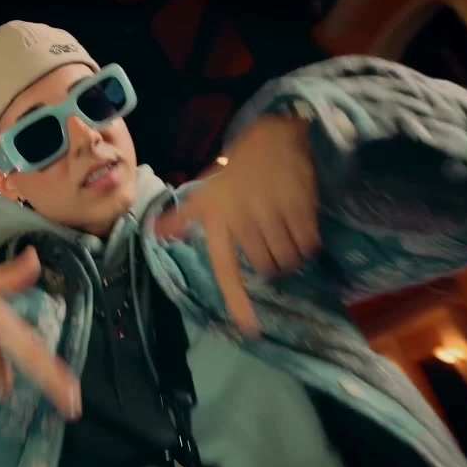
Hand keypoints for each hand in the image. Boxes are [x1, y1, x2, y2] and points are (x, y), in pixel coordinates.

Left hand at [153, 114, 320, 336]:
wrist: (275, 137)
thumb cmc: (238, 169)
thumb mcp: (206, 190)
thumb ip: (186, 217)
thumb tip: (158, 232)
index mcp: (218, 220)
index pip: (227, 269)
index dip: (237, 301)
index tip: (249, 329)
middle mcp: (244, 219)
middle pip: (265, 268)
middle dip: (270, 263)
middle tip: (269, 241)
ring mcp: (273, 213)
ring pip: (287, 259)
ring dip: (290, 255)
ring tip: (284, 233)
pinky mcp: (300, 208)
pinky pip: (308, 245)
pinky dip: (307, 244)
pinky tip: (300, 227)